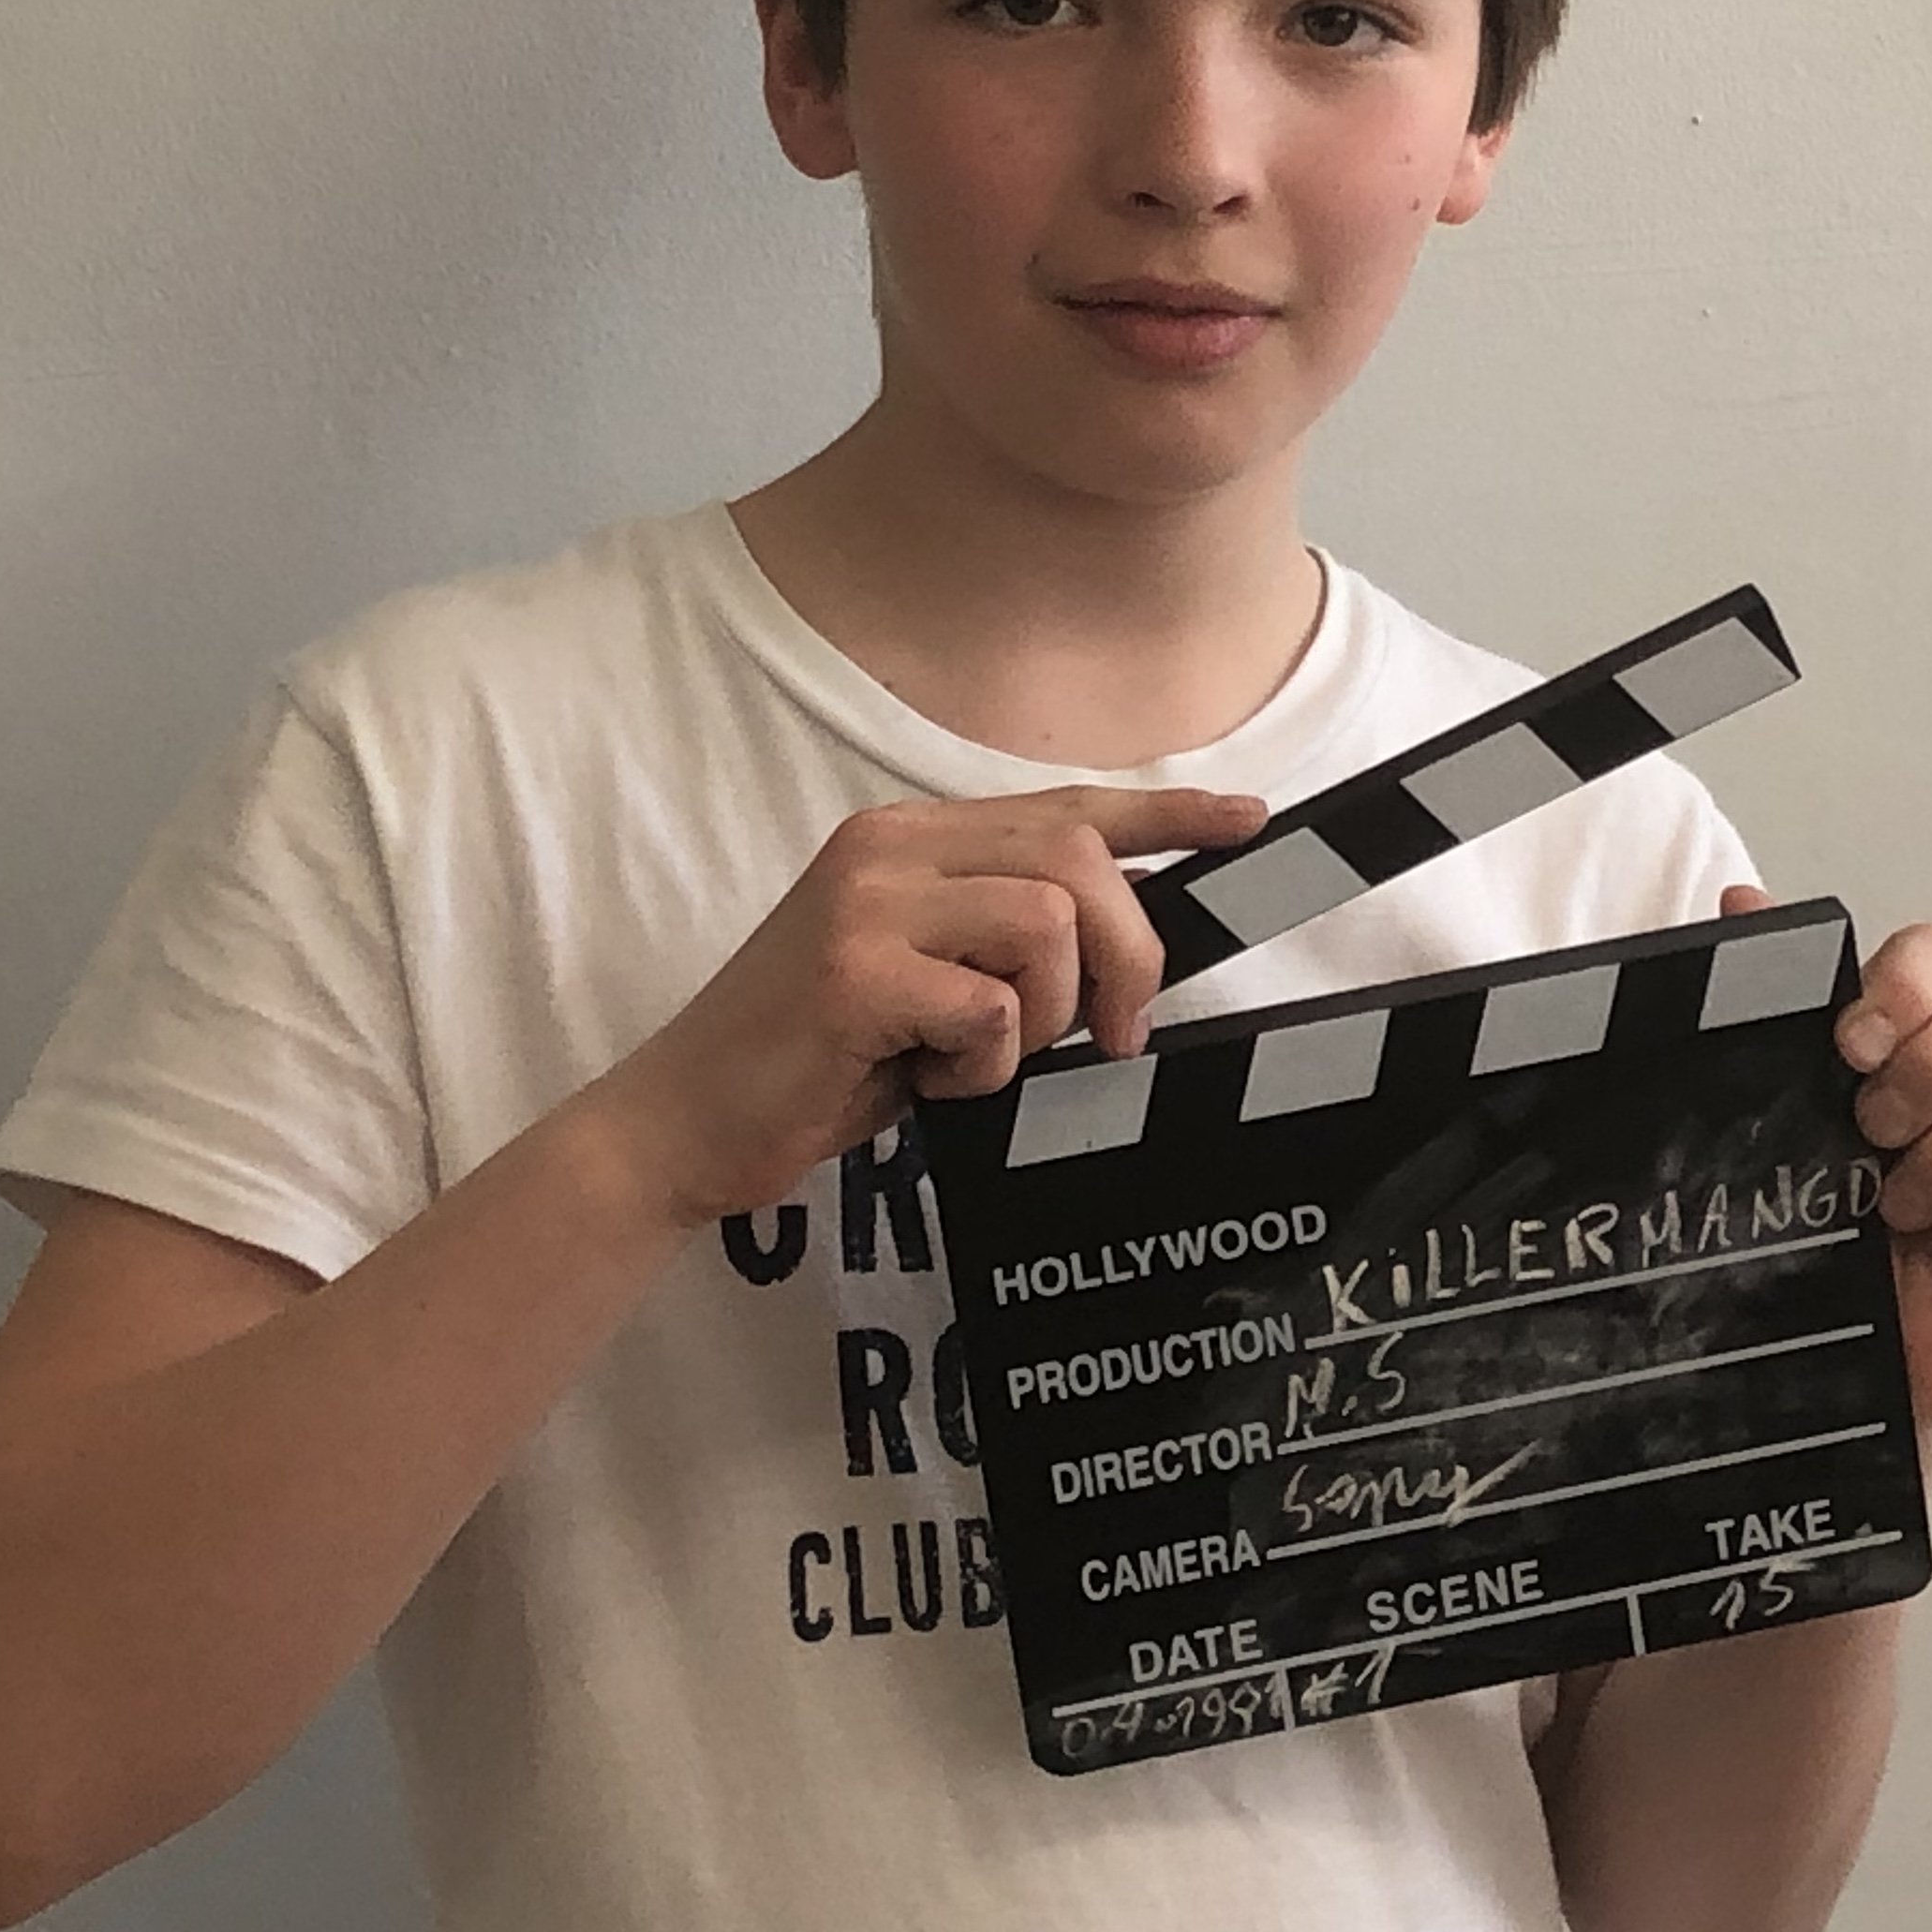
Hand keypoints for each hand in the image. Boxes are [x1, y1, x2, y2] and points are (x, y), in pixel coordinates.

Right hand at [605, 785, 1266, 1225]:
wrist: (684, 1124)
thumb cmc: (819, 1063)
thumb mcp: (928, 979)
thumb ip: (1008, 939)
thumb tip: (1132, 932)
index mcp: (908, 839)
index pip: (1064, 806)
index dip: (1165, 814)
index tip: (1246, 820)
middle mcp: (888, 847)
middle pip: (1078, 860)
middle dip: (1126, 954)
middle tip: (1116, 1035)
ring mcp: (866, 902)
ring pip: (1047, 927)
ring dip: (1043, 1018)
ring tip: (976, 1061)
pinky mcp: (853, 972)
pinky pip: (991, 1010)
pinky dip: (983, 1068)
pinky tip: (926, 1083)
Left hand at [1725, 886, 1931, 1435]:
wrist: (1806, 1349)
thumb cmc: (1795, 1222)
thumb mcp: (1762, 1110)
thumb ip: (1761, 1003)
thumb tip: (1746, 906)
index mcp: (1902, 1027)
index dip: (1905, 980)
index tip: (1848, 1042)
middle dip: (1931, 1059)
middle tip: (1867, 1123)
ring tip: (1888, 1199)